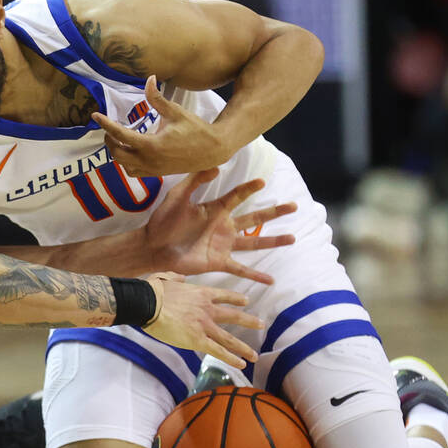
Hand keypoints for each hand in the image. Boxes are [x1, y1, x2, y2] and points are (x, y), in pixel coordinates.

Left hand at [93, 75, 231, 175]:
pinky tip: (130, 151)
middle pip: (117, 153)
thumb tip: (149, 78)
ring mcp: (152, 169)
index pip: (120, 135)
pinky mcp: (157, 173)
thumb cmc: (196, 129)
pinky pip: (133, 172)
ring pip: (123, 165)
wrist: (212, 150)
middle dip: (110, 141)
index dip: (106, 124)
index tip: (95, 115)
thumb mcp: (176, 112)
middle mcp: (149, 160)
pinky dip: (126, 163)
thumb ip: (157, 99)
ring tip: (118, 139)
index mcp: (152, 145)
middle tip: (109, 129)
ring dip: (117, 153)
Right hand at [141, 272, 261, 367]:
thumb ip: (176, 277)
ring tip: (254, 355)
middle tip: (261, 325)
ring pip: (229, 339)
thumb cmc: (153, 291)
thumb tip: (180, 277)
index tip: (246, 301)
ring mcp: (204, 325)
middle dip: (249, 321)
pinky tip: (241, 364)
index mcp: (202, 293)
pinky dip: (231, 358)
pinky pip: (218, 351)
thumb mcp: (166, 277)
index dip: (236, 299)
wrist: (147, 303)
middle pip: (234, 316)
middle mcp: (208, 309)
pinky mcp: (197, 340)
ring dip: (244, 347)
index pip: (225, 296)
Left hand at [144, 168, 296, 282]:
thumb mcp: (177, 196)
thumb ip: (194, 181)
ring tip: (293, 238)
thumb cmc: (163, 220)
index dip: (249, 189)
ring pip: (254, 242)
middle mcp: (224, 226)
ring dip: (273, 240)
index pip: (237, 196)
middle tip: (294, 205)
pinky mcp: (219, 262)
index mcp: (215, 209)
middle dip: (274, 212)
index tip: (263, 182)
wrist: (153, 247)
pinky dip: (255, 275)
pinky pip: (240, 269)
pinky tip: (270, 280)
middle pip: (255, 218)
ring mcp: (223, 245)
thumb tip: (215, 167)